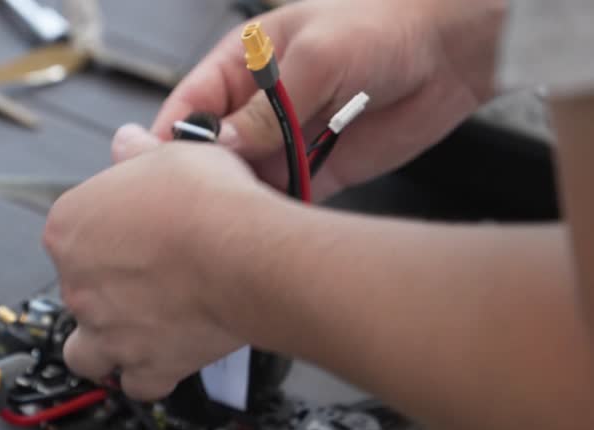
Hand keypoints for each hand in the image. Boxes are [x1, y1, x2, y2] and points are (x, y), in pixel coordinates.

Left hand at [44, 128, 267, 399]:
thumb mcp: (171, 154)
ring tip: (139, 327)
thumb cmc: (208, 202)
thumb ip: (139, 153)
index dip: (105, 232)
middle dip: (109, 286)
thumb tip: (127, 141)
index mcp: (70, 226)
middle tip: (152, 274)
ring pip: (86, 351)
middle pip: (79, 289)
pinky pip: (136, 383)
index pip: (71, 233)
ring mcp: (106, 329)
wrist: (244, 252)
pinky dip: (149, 374)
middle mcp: (77, 282)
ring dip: (105, 343)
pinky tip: (169, 353)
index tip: (133, 230)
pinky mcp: (144, 364)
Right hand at [152, 0, 504, 198]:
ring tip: (236, 220)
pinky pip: (289, 194)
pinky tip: (274, 223)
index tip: (157, 170)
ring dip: (242, 197)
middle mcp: (260, 106)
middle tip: (199, 204)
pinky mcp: (321, 168)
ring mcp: (288, 139)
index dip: (169, 138)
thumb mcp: (317, 56)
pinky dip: (280, 211)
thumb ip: (268, 105)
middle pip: (214, 149)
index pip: (190, 105)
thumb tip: (224, 141)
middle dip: (203, 175)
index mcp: (244, 65)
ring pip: (248, 178)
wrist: (452, 49)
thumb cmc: (383, 24)